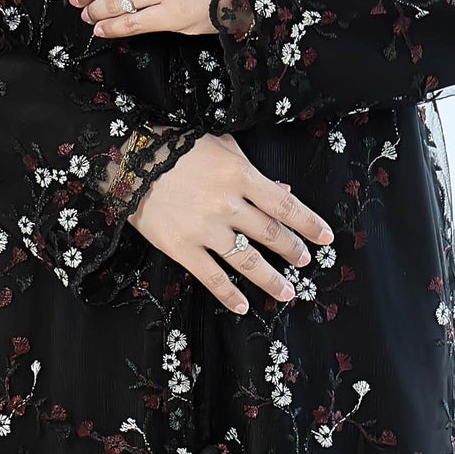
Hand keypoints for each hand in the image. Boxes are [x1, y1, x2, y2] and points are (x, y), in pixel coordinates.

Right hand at [129, 134, 332, 314]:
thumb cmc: (176, 147)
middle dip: (293, 251)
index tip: (326, 237)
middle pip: (271, 233)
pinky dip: (229, 294)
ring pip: (248, 260)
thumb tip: (283, 189)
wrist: (129, 159)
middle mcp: (228, 204)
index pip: (286, 204)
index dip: (309, 223)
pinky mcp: (182, 247)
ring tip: (287, 292)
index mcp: (240, 175)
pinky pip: (212, 276)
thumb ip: (251, 171)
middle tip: (305, 262)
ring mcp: (205, 228)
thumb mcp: (220, 147)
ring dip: (271, 279)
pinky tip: (242, 306)